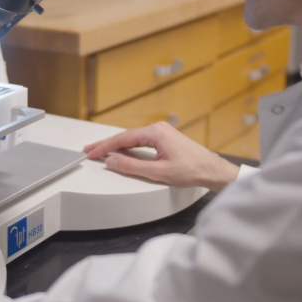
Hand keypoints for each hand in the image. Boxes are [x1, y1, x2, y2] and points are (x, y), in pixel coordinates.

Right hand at [84, 122, 239, 191]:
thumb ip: (133, 167)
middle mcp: (158, 128)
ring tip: (100, 151)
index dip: (105, 147)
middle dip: (106, 144)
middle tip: (89, 149)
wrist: (212, 170)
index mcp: (155, 133)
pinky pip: (140, 140)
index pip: (123, 139)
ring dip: (116, 145)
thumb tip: (113, 162)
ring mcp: (161, 132)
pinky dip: (127, 145)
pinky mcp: (164, 138)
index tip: (92, 153)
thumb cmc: (192, 170)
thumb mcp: (159, 172)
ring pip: (132, 138)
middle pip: (125, 136)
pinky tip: (120, 150)